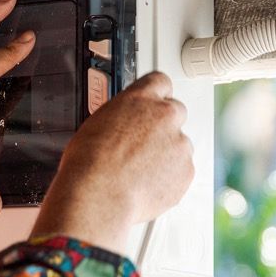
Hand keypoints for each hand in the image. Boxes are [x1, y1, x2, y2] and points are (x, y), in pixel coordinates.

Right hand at [31, 71, 193, 252]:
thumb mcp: (97, 123)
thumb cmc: (89, 163)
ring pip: (179, 144)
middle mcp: (165, 116)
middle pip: (175, 111)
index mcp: (140, 99)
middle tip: (144, 142)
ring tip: (138, 170)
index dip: (156, 95)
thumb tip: (124, 126)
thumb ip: (121, 118)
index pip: (160, 82)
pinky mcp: (186, 170)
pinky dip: (168, 176)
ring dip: (165, 153)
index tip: (153, 103)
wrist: (99, 195)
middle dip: (163, 125)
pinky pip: (181, 170)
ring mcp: (179, 144)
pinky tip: (145, 183)